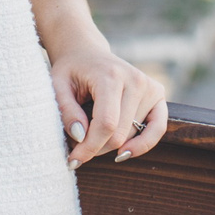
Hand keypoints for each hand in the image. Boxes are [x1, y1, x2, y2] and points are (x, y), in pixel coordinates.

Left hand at [53, 44, 168, 167]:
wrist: (88, 53)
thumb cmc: (71, 71)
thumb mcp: (57, 86)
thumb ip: (66, 111)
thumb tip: (80, 137)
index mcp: (111, 76)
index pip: (106, 124)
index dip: (89, 147)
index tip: (73, 161)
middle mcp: (136, 80)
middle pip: (119, 134)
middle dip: (96, 148)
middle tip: (77, 147)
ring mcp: (150, 87)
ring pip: (132, 135)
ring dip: (110, 145)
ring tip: (92, 135)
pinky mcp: (157, 93)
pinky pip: (157, 128)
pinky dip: (143, 144)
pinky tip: (125, 153)